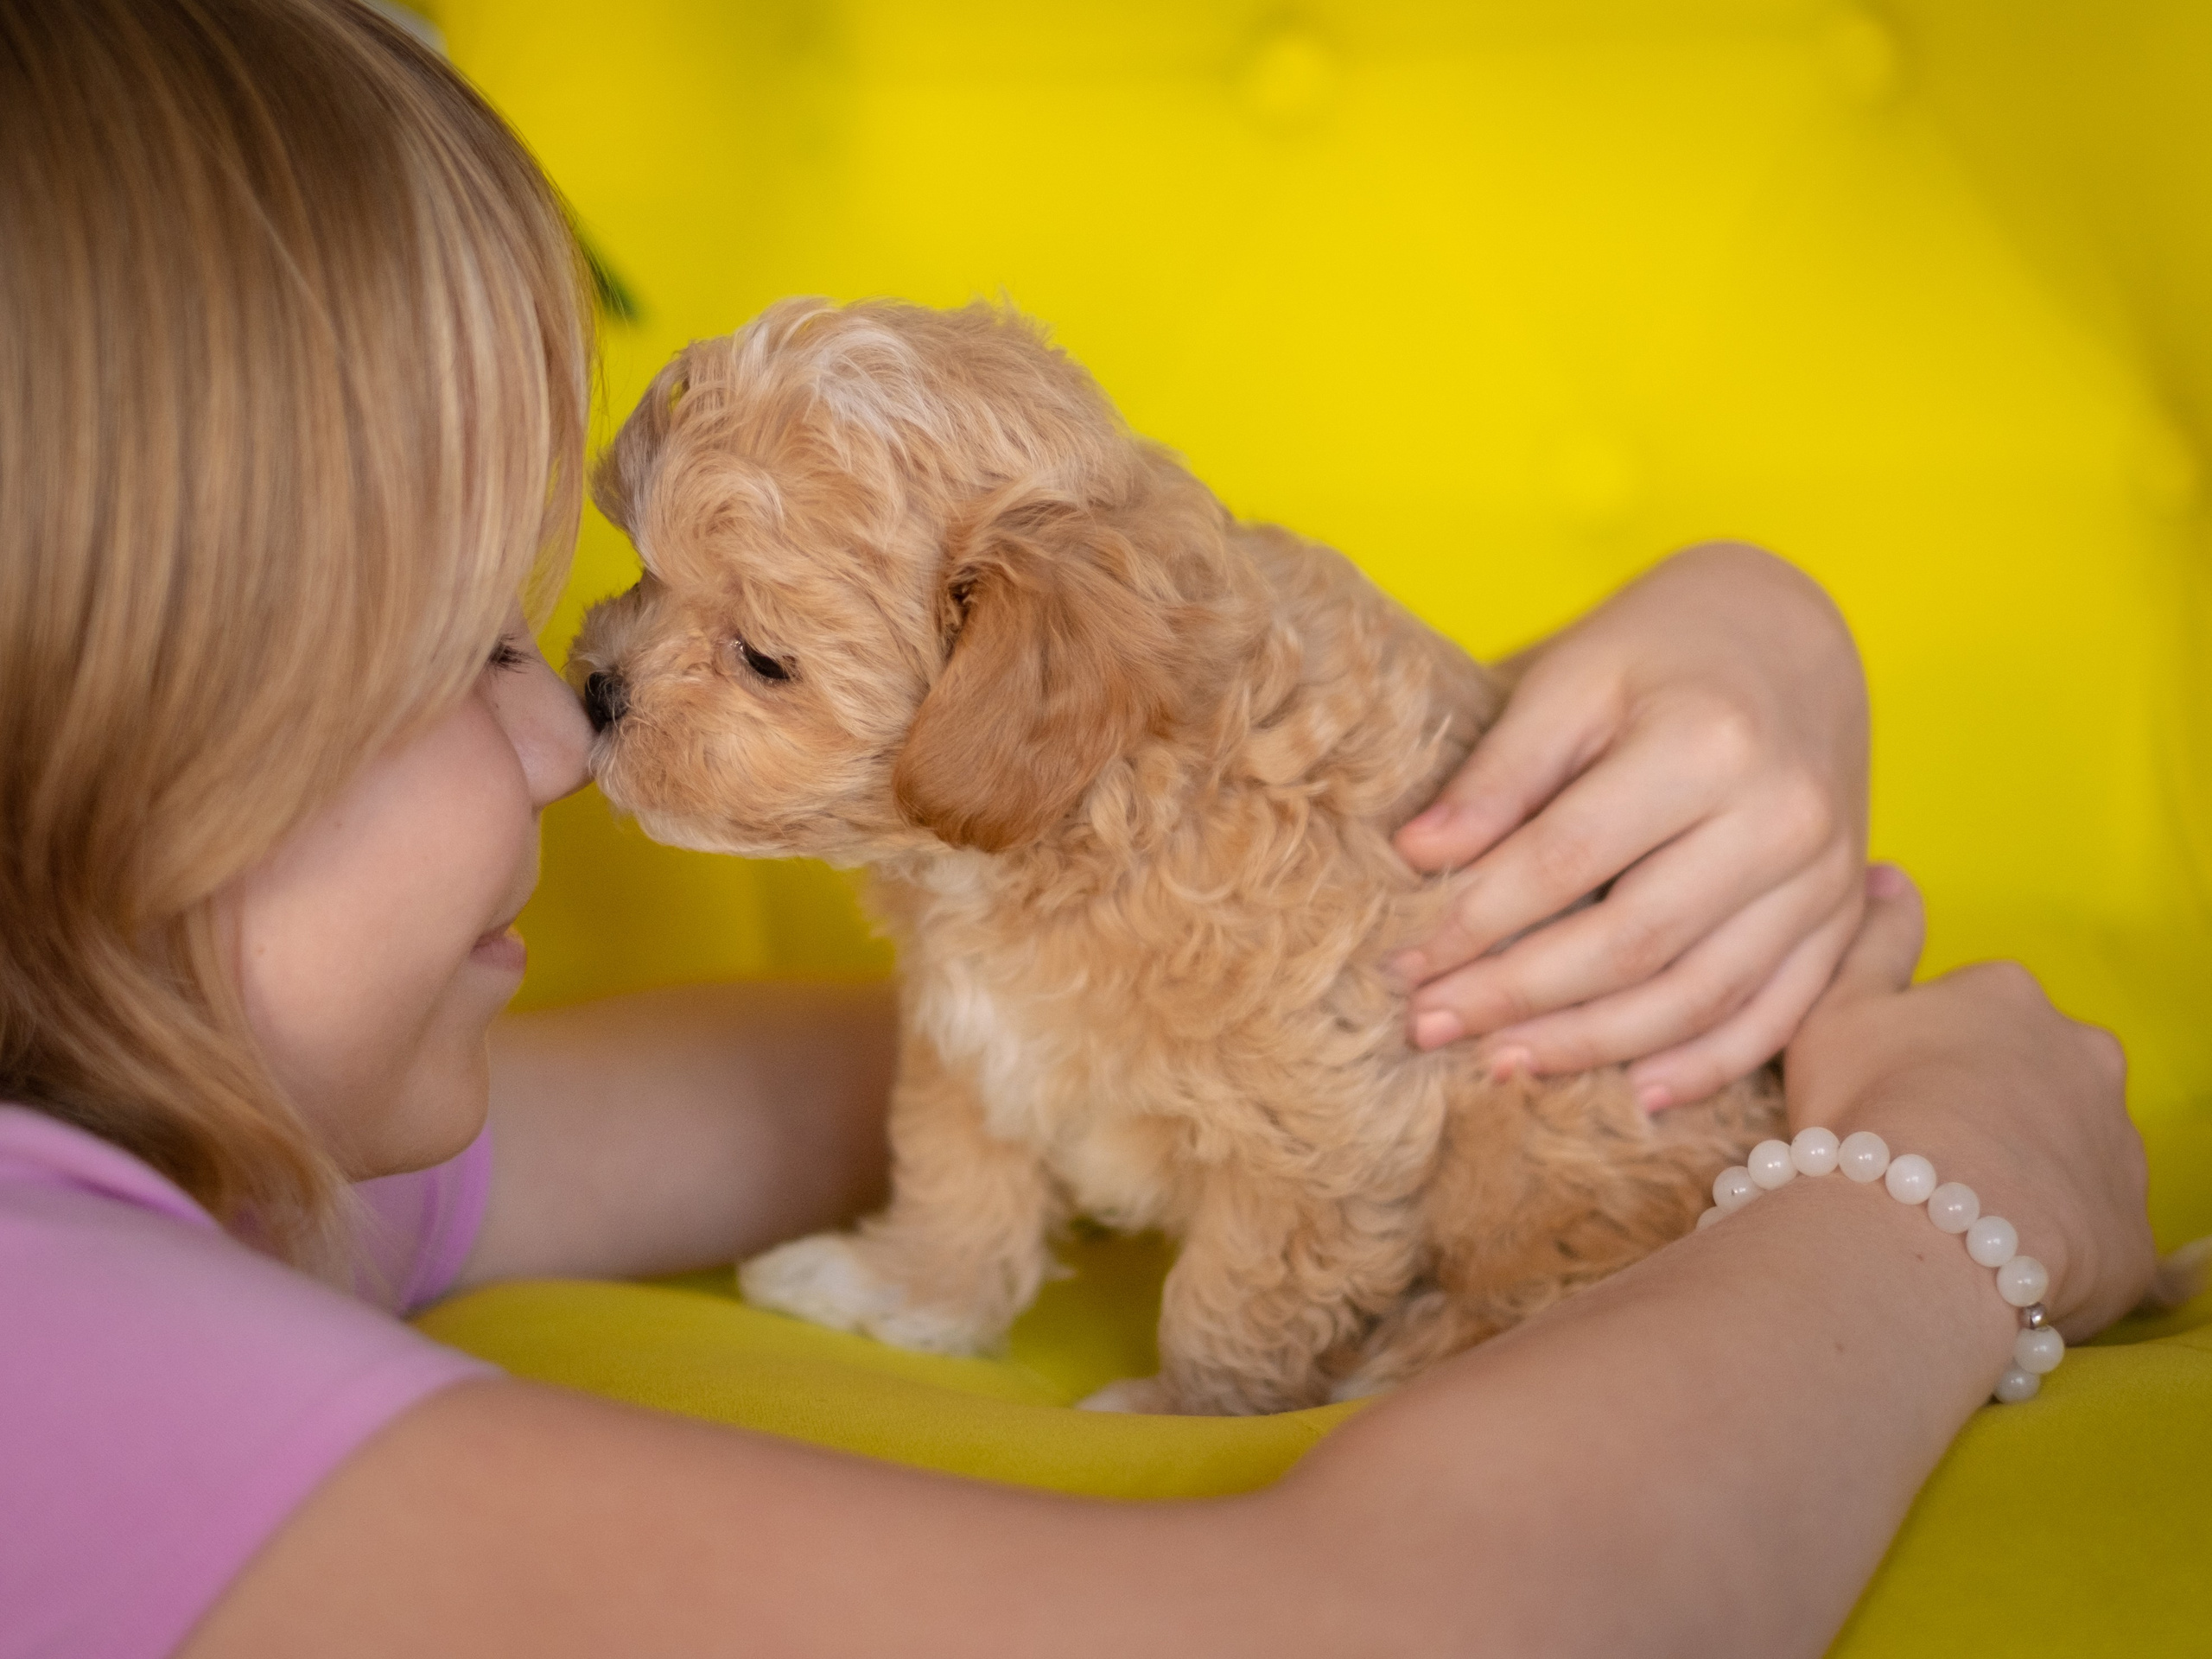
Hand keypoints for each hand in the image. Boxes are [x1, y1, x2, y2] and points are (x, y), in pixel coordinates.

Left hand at [1392, 542, 1867, 1109]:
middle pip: (1631, 942)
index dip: (1475, 919)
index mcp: (1709, 743)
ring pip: (1698, 995)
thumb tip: (1419, 858)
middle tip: (1428, 1025)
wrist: (1791, 634)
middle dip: (1518, 996)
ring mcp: (1824, 877)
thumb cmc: (1661, 652)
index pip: (1567, 858)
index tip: (1401, 961)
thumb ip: (1502, 772)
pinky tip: (1637, 1093)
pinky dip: (1708, 1065)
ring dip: (1592, 1044)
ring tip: (1500, 1065)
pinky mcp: (1841, 916)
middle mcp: (1782, 818)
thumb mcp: (1573, 678)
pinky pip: (1777, 1013)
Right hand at [1785, 866, 2155, 1338]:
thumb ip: (1873, 937)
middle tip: (1924, 1154)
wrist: (1931, 1228)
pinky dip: (2050, 1240)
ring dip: (2025, 1171)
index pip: (1976, 1012)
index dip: (1925, 1054)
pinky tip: (1991, 1260)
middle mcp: (2084, 1056)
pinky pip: (2089, 1230)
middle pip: (2035, 1076)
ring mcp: (2118, 1145)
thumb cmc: (1872, 1104)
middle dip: (1992, 1107)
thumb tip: (1893, 876)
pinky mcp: (2132, 1232)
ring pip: (2069, 1151)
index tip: (1888, 1092)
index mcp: (2010, 997)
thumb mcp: (1836, 1005)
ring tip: (1955, 1215)